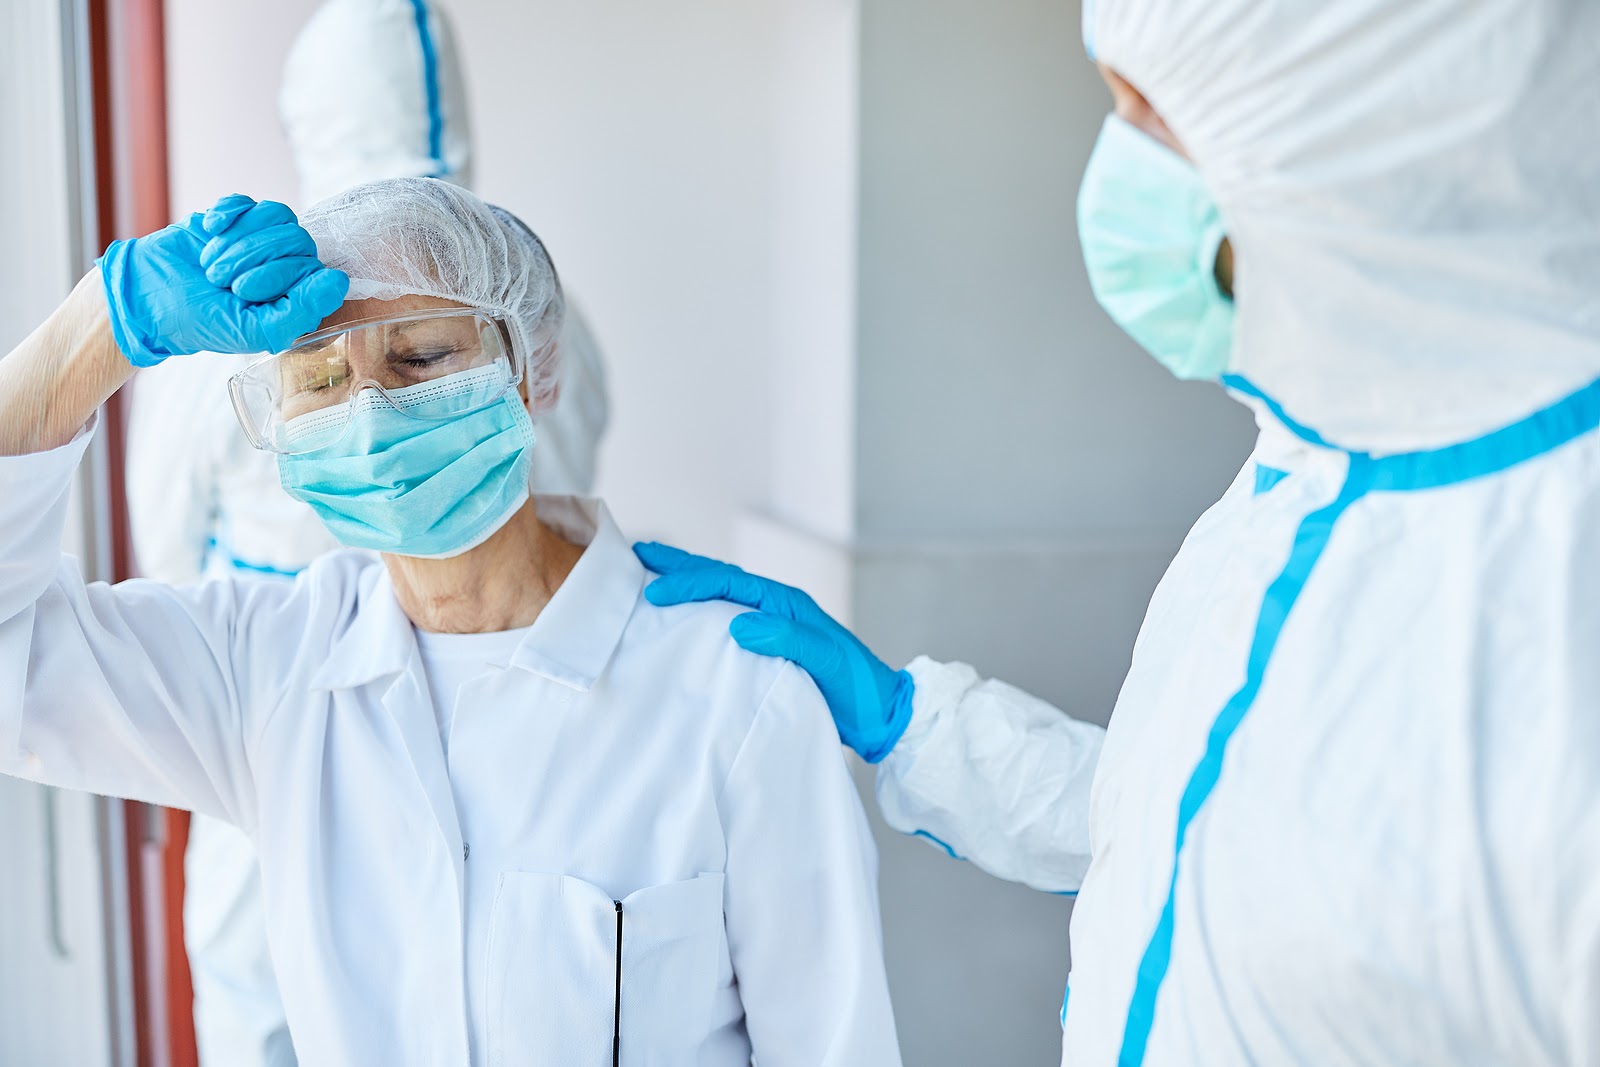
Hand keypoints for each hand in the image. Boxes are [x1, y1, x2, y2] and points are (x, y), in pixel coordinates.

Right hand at [97, 194, 347, 366]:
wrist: (151, 296)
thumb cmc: (205, 320)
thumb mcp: (254, 330)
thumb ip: (301, 311)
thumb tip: (339, 280)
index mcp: (299, 296)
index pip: (315, 269)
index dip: (277, 276)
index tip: (242, 291)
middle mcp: (289, 265)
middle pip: (298, 239)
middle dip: (252, 259)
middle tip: (220, 279)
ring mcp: (265, 238)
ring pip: (278, 215)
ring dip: (238, 240)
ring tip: (211, 263)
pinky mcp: (239, 216)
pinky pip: (248, 201)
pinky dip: (226, 215)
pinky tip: (208, 232)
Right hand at [634, 542, 913, 761]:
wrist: (879, 716)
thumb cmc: (857, 690)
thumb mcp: (826, 663)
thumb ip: (787, 641)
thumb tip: (739, 624)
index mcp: (787, 605)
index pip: (729, 584)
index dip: (690, 583)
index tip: (654, 591)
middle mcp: (776, 609)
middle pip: (720, 578)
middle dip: (679, 567)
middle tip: (637, 554)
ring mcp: (771, 627)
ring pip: (720, 596)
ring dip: (686, 583)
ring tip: (647, 575)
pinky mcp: (767, 648)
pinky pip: (724, 620)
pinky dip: (698, 611)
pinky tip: (678, 619)